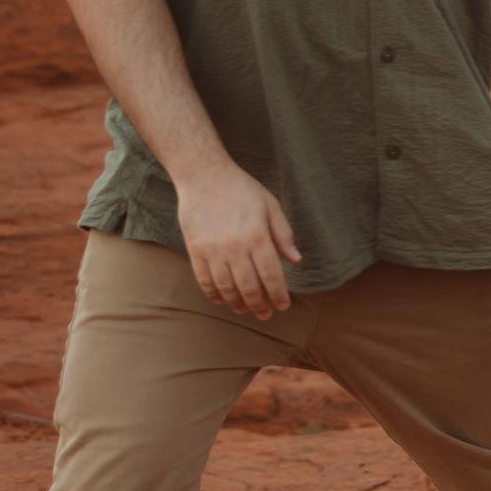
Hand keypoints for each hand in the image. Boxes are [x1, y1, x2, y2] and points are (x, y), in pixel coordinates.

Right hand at [175, 160, 300, 319]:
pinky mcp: (195, 250)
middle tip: (266, 314)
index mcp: (257, 236)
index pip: (271, 275)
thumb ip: (284, 234)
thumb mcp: (271, 205)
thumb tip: (295, 260)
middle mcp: (235, 247)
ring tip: (246, 310)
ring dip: (238, 304)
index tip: (284, 306)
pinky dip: (215, 295)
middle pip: (249, 287)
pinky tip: (224, 300)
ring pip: (227, 288)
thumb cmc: (242, 189)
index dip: (279, 295)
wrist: (204, 176)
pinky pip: (205, 281)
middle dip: (260, 306)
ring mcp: (213, 250)